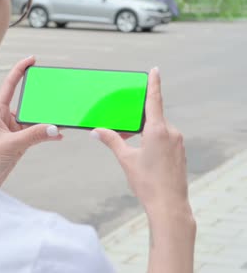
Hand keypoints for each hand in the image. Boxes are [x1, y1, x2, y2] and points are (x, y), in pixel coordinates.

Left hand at [0, 56, 62, 187]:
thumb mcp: (12, 145)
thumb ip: (34, 135)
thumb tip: (55, 127)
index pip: (10, 84)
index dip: (20, 69)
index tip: (32, 59)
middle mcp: (4, 117)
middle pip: (26, 101)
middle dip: (41, 98)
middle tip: (55, 93)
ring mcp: (11, 129)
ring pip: (33, 118)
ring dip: (46, 119)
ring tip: (61, 118)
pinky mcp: (17, 141)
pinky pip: (35, 132)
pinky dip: (46, 133)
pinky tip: (58, 135)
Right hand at [91, 68, 190, 213]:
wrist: (169, 205)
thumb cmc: (147, 182)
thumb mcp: (125, 159)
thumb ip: (112, 140)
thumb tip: (96, 131)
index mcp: (157, 130)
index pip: (154, 100)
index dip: (153, 84)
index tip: (155, 70)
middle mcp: (171, 132)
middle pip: (152, 116)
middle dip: (137, 118)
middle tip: (123, 124)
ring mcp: (177, 142)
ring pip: (158, 128)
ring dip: (144, 131)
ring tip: (131, 146)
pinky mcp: (179, 152)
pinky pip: (164, 138)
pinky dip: (152, 139)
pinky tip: (143, 154)